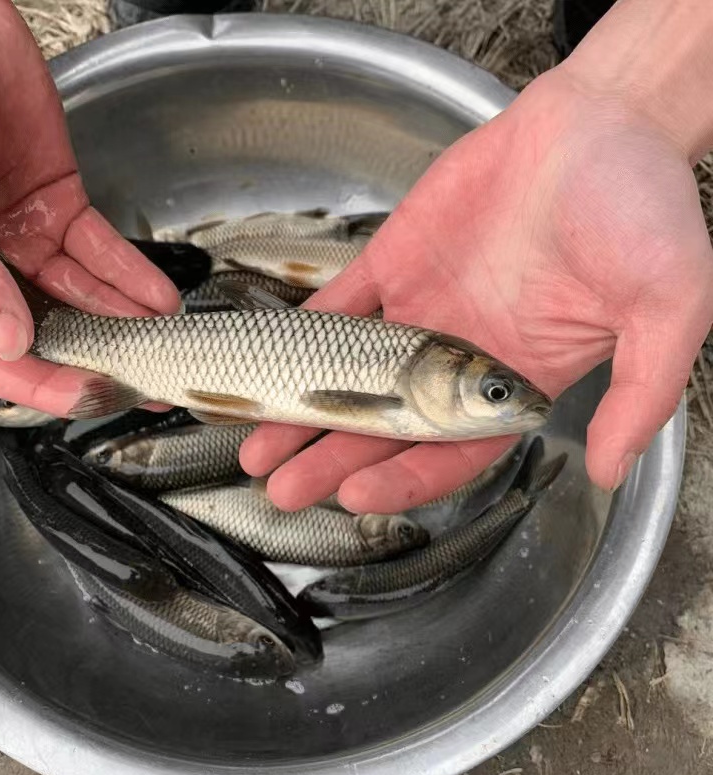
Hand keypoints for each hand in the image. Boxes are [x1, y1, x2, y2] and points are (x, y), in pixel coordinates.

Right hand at [0, 0, 179, 415]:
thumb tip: (7, 340)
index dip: (40, 384)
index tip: (93, 397)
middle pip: (40, 332)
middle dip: (93, 360)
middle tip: (144, 383)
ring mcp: (18, 235)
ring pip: (78, 295)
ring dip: (122, 320)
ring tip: (165, 342)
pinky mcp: (55, 203)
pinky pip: (98, 250)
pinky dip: (131, 274)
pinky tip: (160, 297)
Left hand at [240, 67, 712, 512]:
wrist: (600, 125)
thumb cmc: (644, 211)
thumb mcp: (669, 308)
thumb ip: (642, 394)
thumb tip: (611, 469)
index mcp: (516, 380)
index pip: (452, 450)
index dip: (404, 477)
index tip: (357, 494)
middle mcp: (460, 358)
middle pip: (386, 426)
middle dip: (332, 459)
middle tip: (284, 488)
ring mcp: (422, 311)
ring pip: (351, 374)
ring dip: (304, 410)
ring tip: (259, 447)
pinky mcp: (395, 262)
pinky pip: (341, 304)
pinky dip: (304, 333)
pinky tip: (270, 362)